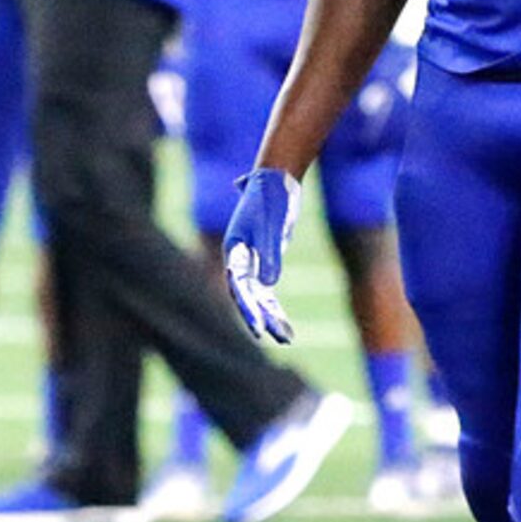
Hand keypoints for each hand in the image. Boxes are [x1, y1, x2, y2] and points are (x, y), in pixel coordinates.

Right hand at [222, 169, 302, 343]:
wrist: (274, 183)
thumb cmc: (270, 200)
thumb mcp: (272, 226)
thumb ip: (269, 254)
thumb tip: (270, 284)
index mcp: (234, 249)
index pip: (238, 285)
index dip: (247, 307)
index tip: (258, 326)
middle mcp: (239, 259)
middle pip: (246, 295)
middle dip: (259, 317)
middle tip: (271, 336)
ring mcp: (251, 262)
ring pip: (257, 297)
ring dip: (270, 317)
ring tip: (286, 338)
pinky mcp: (263, 263)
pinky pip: (267, 292)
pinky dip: (275, 308)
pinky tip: (286, 328)